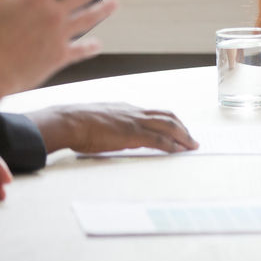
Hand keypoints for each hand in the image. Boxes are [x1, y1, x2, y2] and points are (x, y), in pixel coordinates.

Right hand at [29, 102, 198, 153]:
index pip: (155, 113)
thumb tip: (116, 134)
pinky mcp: (132, 133)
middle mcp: (135, 112)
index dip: (170, 121)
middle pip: (168, 116)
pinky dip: (172, 145)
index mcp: (127, 108)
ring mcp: (135, 121)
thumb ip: (112, 124)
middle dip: (183, 128)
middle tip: (191, 139)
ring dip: (183, 136)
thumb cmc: (76, 123)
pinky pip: (159, 139)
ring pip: (169, 125)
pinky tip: (178, 151)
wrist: (68, 121)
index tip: (178, 130)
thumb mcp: (99, 119)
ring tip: (191, 146)